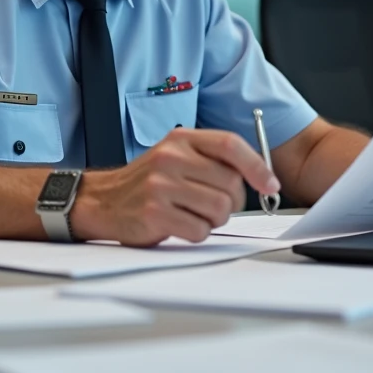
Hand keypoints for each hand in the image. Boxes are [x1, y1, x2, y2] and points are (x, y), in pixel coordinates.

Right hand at [70, 128, 279, 246]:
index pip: (230, 145)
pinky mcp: (154, 213)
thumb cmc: (147, 182)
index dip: (257, 166)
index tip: (270, 184)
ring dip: (214, 219)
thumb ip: (212, 159)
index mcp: (180, 139)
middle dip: (232, 202)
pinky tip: (179, 225)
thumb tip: (262, 176)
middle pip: (230, 183)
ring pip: (219, 209)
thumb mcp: (176, 156)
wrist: (101, 201)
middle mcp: (170, 158)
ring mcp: (161, 185)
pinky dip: (197, 233)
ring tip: (193, 214)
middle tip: (214, 205)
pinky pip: (199, 230)